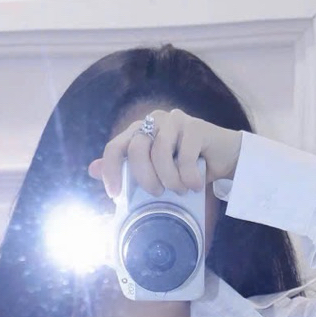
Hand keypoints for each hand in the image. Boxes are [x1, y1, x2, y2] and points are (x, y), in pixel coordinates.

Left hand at [87, 108, 241, 199]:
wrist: (223, 159)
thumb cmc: (186, 168)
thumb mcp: (155, 174)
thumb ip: (127, 170)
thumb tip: (92, 169)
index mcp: (140, 132)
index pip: (115, 147)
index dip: (111, 172)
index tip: (115, 196)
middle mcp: (154, 121)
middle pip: (136, 149)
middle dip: (145, 179)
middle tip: (157, 194)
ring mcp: (175, 120)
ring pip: (160, 152)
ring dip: (169, 179)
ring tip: (180, 191)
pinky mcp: (196, 126)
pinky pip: (185, 156)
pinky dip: (189, 178)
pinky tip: (195, 185)